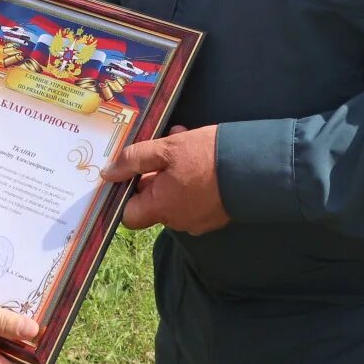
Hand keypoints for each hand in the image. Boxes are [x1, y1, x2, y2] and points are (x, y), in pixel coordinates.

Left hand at [99, 124, 230, 234]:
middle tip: (166, 146)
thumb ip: (133, 160)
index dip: (127, 193)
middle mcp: (177, 221)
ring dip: (174, 171)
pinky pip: (193, 198)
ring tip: (186, 142)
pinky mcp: (214, 215)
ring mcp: (198, 221)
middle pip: (153, 201)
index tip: (134, 171)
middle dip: (155, 173)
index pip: (129, 215)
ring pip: (173, 195)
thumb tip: (108, 174)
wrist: (254, 167)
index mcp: (161, 208)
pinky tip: (201, 156)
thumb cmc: (207, 157)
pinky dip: (191, 180)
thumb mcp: (166, 148)